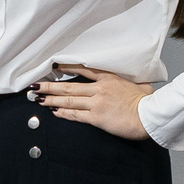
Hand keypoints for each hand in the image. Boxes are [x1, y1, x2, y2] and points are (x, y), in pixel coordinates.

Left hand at [32, 64, 154, 140]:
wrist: (148, 117)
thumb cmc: (147, 102)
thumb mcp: (141, 85)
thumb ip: (132, 82)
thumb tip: (136, 82)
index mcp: (109, 78)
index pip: (83, 69)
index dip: (67, 67)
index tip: (54, 66)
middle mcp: (99, 89)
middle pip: (69, 85)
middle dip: (50, 86)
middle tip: (35, 85)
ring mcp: (96, 103)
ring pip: (68, 99)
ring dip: (51, 98)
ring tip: (39, 98)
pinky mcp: (96, 117)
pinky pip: (75, 114)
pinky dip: (63, 112)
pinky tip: (54, 110)